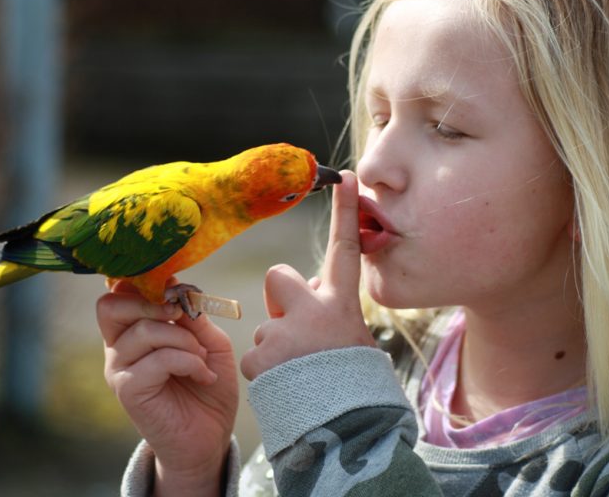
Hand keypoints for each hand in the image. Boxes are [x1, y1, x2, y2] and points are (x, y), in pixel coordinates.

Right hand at [97, 280, 238, 495]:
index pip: (118, 292)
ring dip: (184, 340)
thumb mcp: (208, 342)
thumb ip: (193, 316)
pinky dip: (188, 361)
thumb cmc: (207, 385)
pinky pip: (158, 359)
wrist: (209, 435)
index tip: (176, 289)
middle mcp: (119, 347)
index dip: (144, 282)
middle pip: (111, 305)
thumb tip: (178, 287)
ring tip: (202, 359)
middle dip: (152, 302)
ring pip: (144, 330)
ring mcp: (119, 369)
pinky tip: (203, 376)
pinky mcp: (128, 390)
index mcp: (134, 329)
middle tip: (182, 315)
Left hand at [241, 170, 374, 379]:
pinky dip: (266, 372)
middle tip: (296, 330)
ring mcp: (284, 333)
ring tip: (299, 374)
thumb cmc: (352, 384)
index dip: (344, 212)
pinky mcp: (260, 357)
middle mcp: (312, 310)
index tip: (344, 178)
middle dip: (281, 298)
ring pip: (267, 328)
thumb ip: (330, 312)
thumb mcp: (353, 341)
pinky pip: (255, 358)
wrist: (346, 429)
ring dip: (277, 348)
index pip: (345, 249)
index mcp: (341, 305)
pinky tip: (286, 386)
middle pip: (278, 277)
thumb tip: (309, 289)